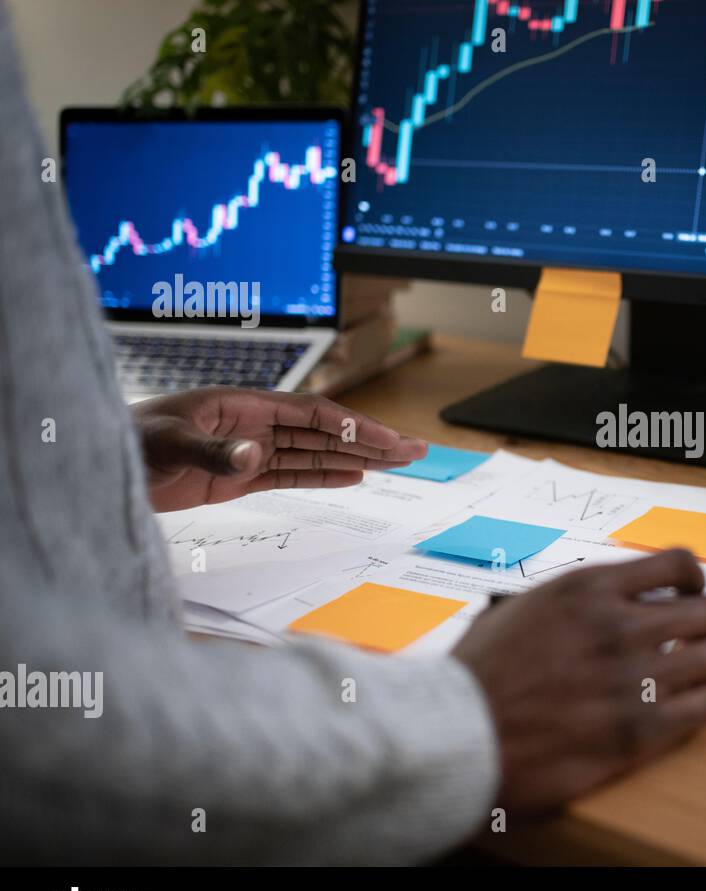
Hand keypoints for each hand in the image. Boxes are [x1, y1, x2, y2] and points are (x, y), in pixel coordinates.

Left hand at [132, 387, 426, 511]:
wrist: (95, 467)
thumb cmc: (125, 446)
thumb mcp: (165, 448)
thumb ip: (212, 451)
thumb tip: (254, 455)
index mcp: (241, 405)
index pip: (310, 414)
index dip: (352, 426)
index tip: (386, 441)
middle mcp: (252, 424)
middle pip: (324, 430)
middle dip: (371, 439)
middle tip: (416, 449)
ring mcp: (247, 450)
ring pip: (315, 453)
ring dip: (357, 457)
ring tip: (399, 462)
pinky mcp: (238, 477)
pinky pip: (292, 474)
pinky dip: (325, 475)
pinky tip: (355, 476)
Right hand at [453, 549, 705, 813]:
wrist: (457, 737)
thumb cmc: (477, 676)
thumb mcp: (521, 606)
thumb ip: (574, 599)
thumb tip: (614, 597)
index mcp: (589, 589)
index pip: (677, 562)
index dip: (695, 578)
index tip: (693, 592)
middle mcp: (619, 627)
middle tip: (705, 634)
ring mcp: (633, 680)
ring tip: (701, 670)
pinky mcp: (640, 731)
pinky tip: (691, 706)